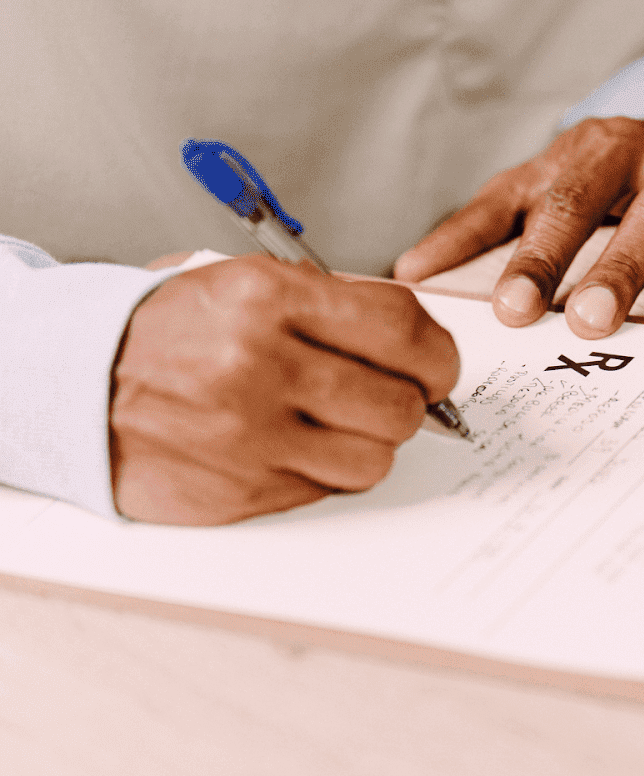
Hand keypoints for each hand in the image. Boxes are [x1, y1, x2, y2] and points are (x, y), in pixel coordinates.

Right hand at [111, 255, 460, 524]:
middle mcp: (260, 365)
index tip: (435, 365)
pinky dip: (323, 472)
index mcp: (268, 299)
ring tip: (335, 424)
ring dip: (368, 445)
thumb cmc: (170, 330)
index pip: (404, 328)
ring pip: (374, 458)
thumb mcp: (243, 285)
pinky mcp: (239, 489)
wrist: (73, 381)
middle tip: (388, 398)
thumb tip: (417, 342)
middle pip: (401, 404)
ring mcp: (249, 435)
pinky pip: (326, 490)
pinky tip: (291, 447)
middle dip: (409, 404)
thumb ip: (330, 306)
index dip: (437, 355)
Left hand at [392, 117, 643, 337]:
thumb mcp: (530, 187)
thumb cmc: (593, 176)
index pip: (564, 207)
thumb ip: (477, 227)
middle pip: (643, 215)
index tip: (512, 309)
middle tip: (590, 320)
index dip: (539, 259)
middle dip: (618, 269)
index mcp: (594, 154)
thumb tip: (409, 274)